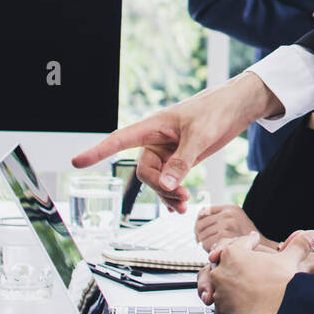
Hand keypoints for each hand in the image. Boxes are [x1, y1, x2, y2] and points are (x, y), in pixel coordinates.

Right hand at [70, 71, 282, 212]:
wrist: (236, 108)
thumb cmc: (215, 110)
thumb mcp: (200, 135)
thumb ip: (182, 160)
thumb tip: (166, 183)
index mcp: (153, 126)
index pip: (120, 140)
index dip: (98, 151)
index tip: (77, 162)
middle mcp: (156, 140)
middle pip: (144, 171)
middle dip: (159, 187)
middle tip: (181, 197)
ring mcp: (168, 151)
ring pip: (157, 179)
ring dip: (167, 194)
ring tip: (184, 205)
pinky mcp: (181, 158)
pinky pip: (169, 180)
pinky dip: (173, 193)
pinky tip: (180, 205)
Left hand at [195, 204, 259, 251]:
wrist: (261, 246)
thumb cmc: (246, 237)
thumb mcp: (236, 220)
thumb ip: (221, 217)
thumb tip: (199, 216)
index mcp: (230, 208)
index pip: (204, 211)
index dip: (198, 221)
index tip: (198, 230)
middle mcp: (227, 213)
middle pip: (200, 223)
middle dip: (198, 234)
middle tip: (200, 241)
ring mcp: (226, 223)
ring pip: (202, 234)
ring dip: (203, 242)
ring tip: (210, 246)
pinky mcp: (224, 234)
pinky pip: (206, 242)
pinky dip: (206, 248)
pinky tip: (213, 250)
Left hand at [208, 229, 313, 313]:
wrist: (284, 312)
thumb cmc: (284, 284)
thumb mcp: (290, 259)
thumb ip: (298, 244)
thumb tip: (310, 234)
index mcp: (234, 254)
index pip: (239, 244)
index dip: (250, 242)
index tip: (252, 242)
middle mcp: (222, 273)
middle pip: (223, 266)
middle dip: (233, 266)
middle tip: (243, 269)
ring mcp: (220, 295)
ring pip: (220, 290)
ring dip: (230, 290)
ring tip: (242, 292)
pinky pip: (223, 310)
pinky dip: (231, 310)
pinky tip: (242, 309)